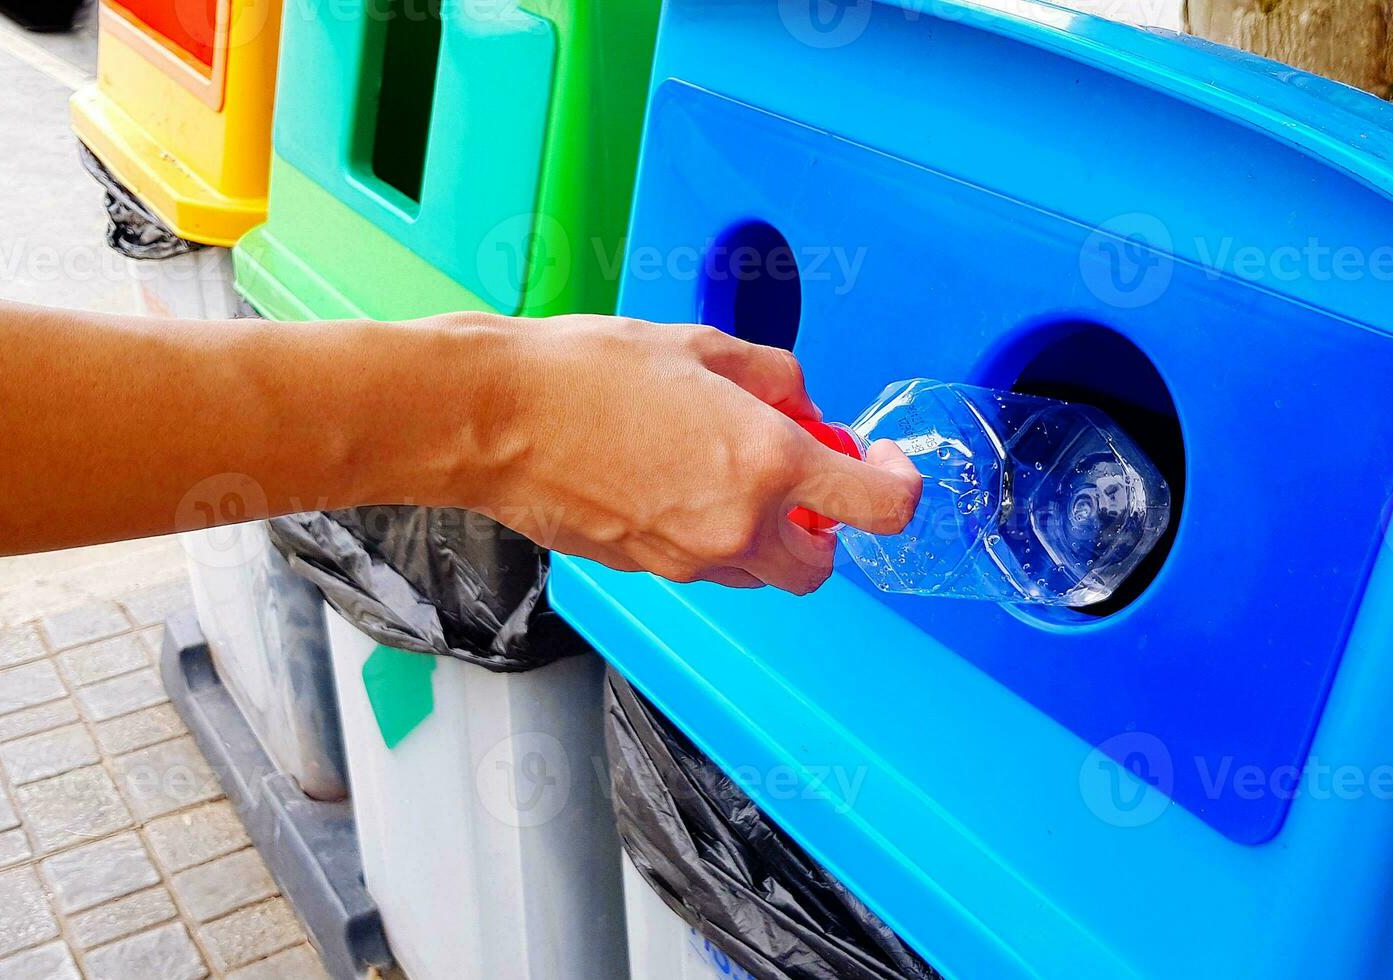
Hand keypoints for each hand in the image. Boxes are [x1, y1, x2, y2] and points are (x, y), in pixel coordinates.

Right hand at [475, 315, 920, 594]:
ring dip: (767, 535)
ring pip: (760, 572)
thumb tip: (803, 408)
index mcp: (766, 464)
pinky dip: (713, 535)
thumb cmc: (586, 373)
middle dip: (825, 529)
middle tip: (804, 479)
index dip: (897, 485)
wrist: (495, 419)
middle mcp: (737, 525)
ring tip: (726, 470)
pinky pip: (705, 565)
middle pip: (819, 567)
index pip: (878, 508)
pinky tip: (676, 482)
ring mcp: (688, 557)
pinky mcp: (645, 569)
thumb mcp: (701, 346)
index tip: (880, 461)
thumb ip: (775, 380)